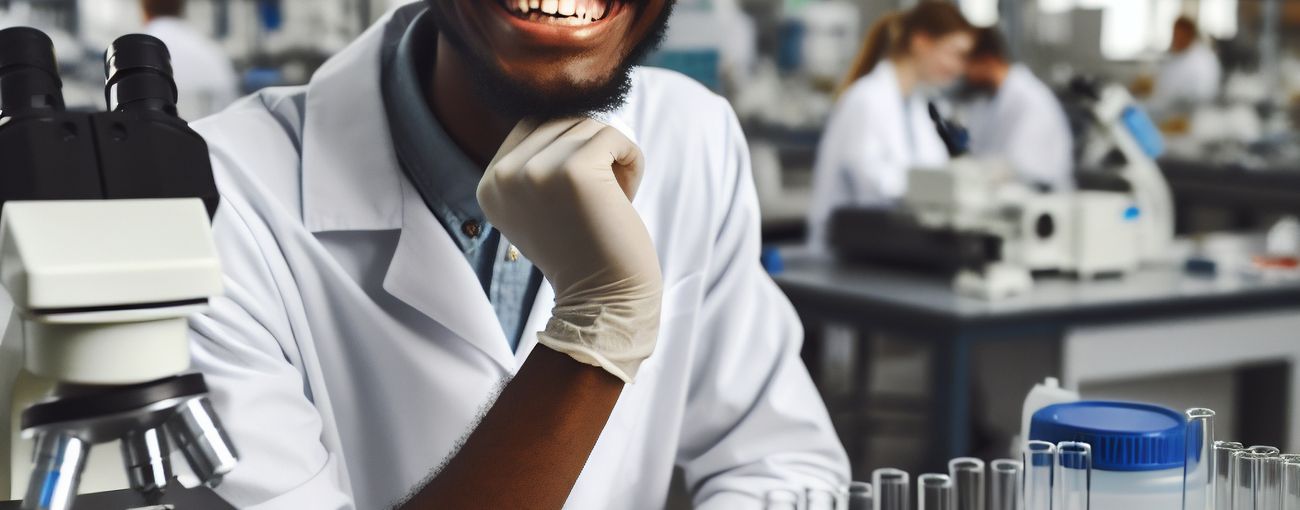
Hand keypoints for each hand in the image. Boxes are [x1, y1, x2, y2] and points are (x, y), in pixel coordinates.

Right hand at [478, 117, 661, 382]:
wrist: (604, 303)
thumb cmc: (584, 251)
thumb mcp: (541, 204)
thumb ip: (539, 159)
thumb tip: (567, 98)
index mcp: (489, 182)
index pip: (533, 124)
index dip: (568, 148)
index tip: (578, 196)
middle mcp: (504, 174)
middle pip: (561, 120)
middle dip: (591, 152)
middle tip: (598, 201)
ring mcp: (536, 170)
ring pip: (589, 125)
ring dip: (612, 159)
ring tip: (610, 202)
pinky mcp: (574, 169)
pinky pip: (616, 136)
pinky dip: (632, 163)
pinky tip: (625, 198)